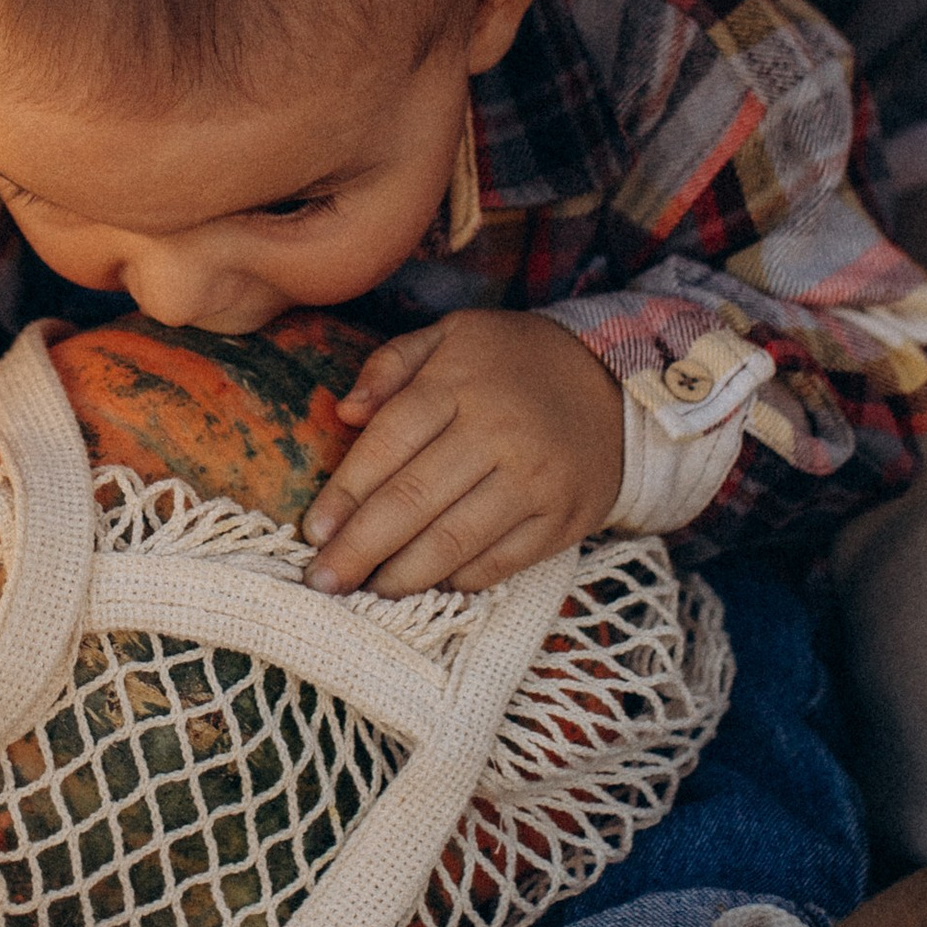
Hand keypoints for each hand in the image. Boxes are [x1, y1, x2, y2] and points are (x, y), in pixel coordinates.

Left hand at [301, 310, 623, 596]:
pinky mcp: (562, 520)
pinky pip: (497, 564)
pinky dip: (454, 580)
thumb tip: (345, 411)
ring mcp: (536, 481)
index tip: (313, 531)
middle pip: (414, 501)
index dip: (345, 493)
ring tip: (366, 589)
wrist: (613, 385)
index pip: (388, 442)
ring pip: (453, 542)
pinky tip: (425, 583)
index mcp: (461, 383)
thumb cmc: (511, 363)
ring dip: (401, 575)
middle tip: (323, 580)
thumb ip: (391, 365)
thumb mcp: (451, 337)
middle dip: (359, 548)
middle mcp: (499, 433)